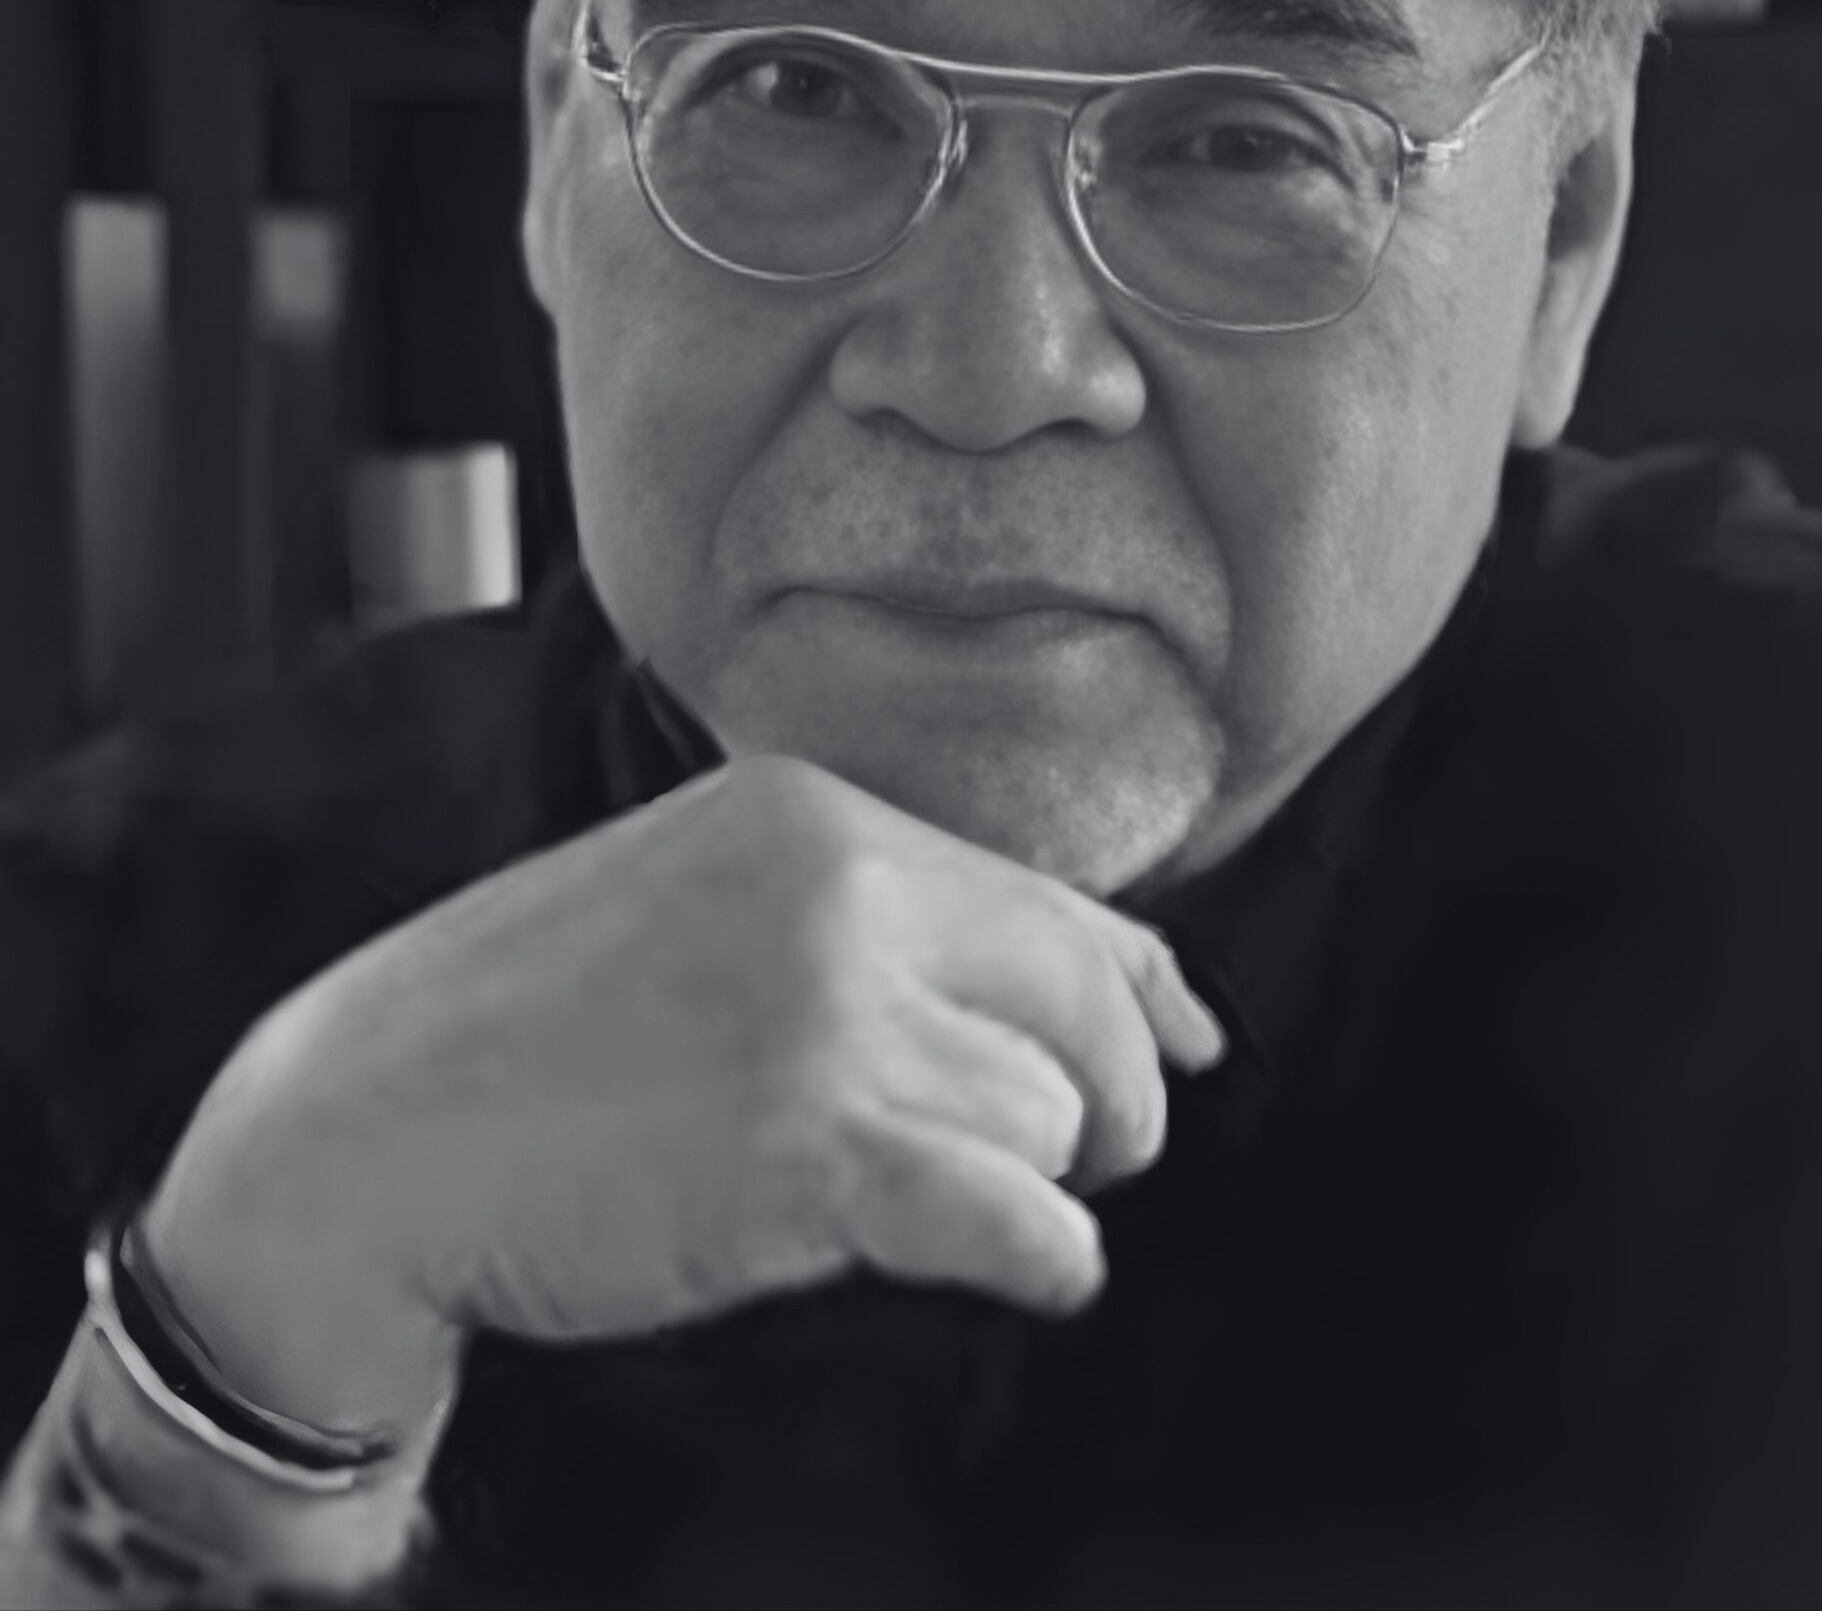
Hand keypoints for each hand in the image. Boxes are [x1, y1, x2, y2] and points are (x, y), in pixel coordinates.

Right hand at [139, 754, 1225, 1447]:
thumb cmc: (535, 1034)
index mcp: (810, 815)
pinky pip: (1014, 1211)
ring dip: (1021, 1182)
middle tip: (1082, 1160)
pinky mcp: (807, 1147)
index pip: (1047, 899)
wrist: (369, 1132)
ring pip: (1045, 1115)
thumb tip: (1075, 987)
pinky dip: (1047, 1255)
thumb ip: (873, 922)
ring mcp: (822, 1011)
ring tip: (930, 1201)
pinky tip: (1032, 1269)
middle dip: (1114, 1098)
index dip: (1142, 986)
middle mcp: (837, 888)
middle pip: (1081, 999)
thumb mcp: (708, 905)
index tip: (1188, 1043)